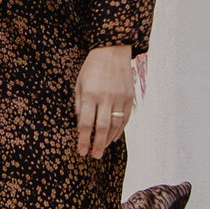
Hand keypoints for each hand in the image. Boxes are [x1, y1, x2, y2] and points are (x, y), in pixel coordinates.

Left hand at [74, 45, 136, 159]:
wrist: (112, 51)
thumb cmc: (92, 68)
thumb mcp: (79, 83)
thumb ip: (80, 105)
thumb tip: (81, 125)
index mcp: (90, 94)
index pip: (86, 123)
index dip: (83, 140)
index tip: (81, 151)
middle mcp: (105, 98)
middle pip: (101, 128)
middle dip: (97, 145)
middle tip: (94, 156)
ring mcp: (119, 98)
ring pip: (115, 125)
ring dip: (108, 140)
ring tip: (102, 149)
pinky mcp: (130, 98)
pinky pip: (125, 118)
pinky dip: (119, 130)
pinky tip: (113, 137)